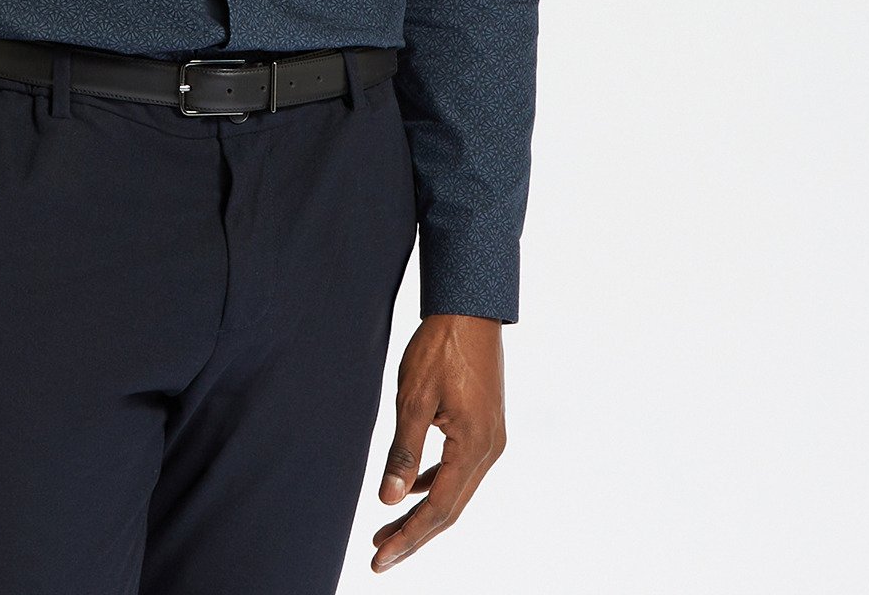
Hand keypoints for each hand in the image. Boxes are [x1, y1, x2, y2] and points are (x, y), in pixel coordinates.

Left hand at [371, 313, 505, 572]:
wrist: (469, 308)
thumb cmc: (439, 347)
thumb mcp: (413, 398)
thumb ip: (402, 452)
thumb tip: (388, 501)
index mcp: (474, 447)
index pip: (439, 509)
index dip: (409, 537)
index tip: (379, 560)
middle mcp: (489, 450)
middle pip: (450, 508)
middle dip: (414, 533)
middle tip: (379, 555)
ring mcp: (490, 439)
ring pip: (454, 490)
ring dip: (422, 510)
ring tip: (388, 530)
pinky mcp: (484, 426)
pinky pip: (458, 468)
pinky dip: (434, 483)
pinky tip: (412, 488)